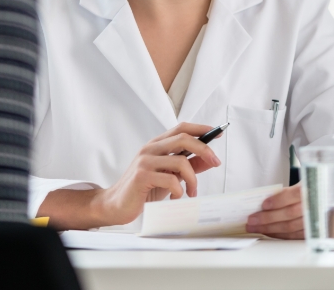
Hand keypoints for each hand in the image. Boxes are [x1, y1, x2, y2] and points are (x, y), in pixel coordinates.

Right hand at [92, 122, 221, 226]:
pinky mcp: (142, 176)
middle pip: (184, 138)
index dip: (201, 128)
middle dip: (205, 149)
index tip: (217, 132)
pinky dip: (180, 191)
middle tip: (216, 163)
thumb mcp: (170, 176)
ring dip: (193, 180)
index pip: (181, 128)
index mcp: (157, 145)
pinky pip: (171, 180)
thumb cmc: (144, 190)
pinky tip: (176, 199)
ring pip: (181, 161)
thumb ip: (188, 166)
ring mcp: (145, 161)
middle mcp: (150, 148)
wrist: (116, 205)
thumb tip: (209, 159)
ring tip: (192, 193)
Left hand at [246, 185, 333, 238]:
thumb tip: (268, 198)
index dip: (278, 200)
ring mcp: (321, 220)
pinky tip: (271, 233)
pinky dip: (283, 235)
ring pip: (293, 228)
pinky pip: (299, 236)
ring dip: (272, 229)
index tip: (264, 204)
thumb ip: (294, 189)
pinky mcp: (320, 232)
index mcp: (318, 188)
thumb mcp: (313, 178)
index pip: (296, 195)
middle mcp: (320, 206)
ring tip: (256, 226)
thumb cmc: (327, 184)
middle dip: (269, 219)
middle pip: (291, 215)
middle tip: (252, 220)